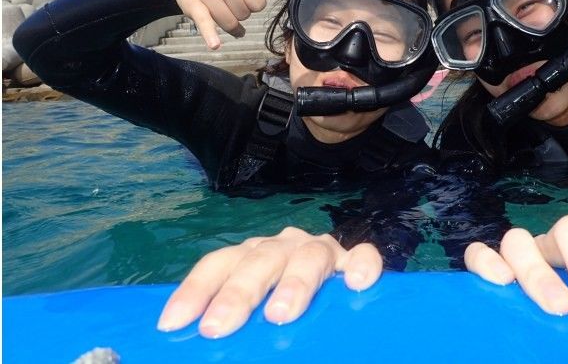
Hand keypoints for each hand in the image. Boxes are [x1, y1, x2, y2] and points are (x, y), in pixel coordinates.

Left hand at [157, 227, 381, 337]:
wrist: (329, 302)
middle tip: (218, 327)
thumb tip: (209, 351)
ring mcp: (321, 251)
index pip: (219, 264)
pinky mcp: (354, 262)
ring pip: (308, 255)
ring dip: (293, 284)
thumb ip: (238, 335)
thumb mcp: (254, 321)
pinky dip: (361, 266)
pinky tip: (355, 284)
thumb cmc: (282, 313)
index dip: (194, 290)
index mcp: (251, 257)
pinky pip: (363, 255)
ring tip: (280, 314)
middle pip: (259, 260)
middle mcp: (282, 248)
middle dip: (237, 293)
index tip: (172, 324)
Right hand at [174, 0, 290, 49]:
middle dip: (238, 13)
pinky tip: (215, 45)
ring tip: (222, 14)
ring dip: (229, 25)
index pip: (259, 4)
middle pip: (245, 15)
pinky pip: (206, 23)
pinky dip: (210, 35)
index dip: (252, 4)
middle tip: (228, 2)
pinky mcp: (194, 6)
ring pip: (230, 23)